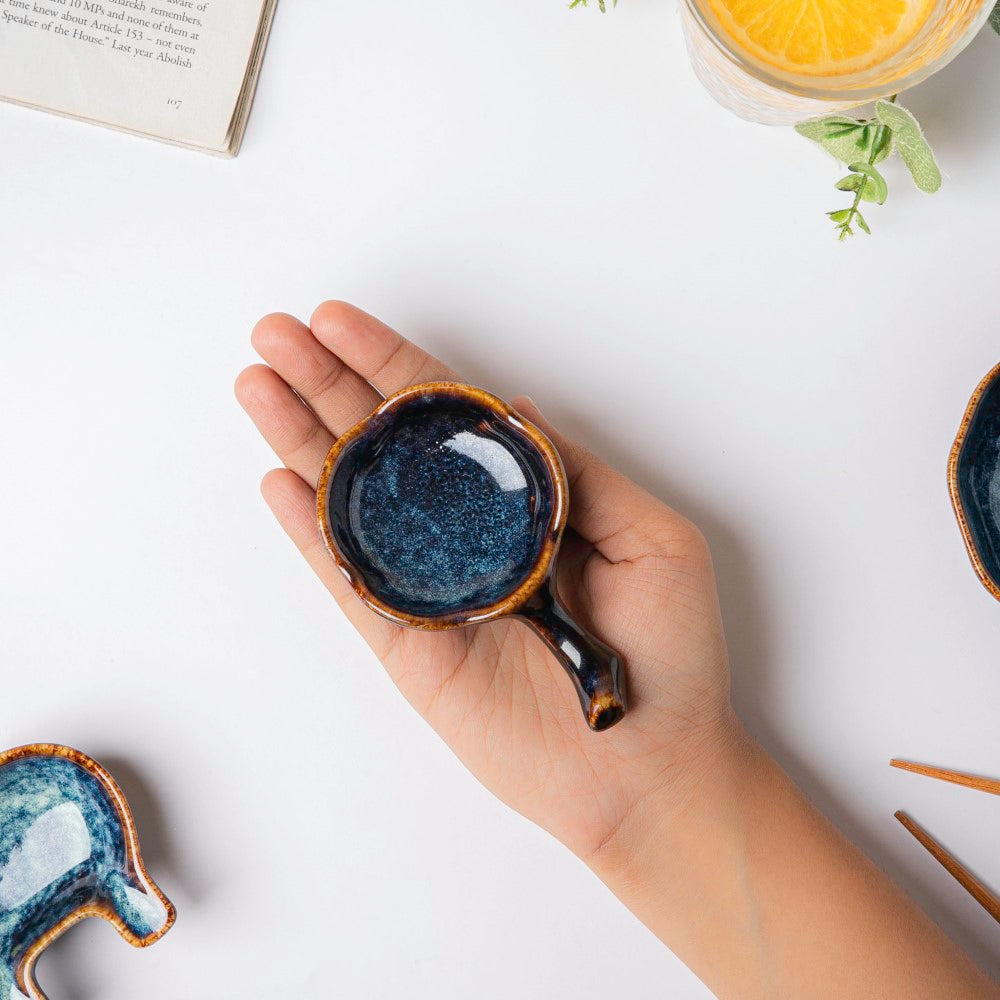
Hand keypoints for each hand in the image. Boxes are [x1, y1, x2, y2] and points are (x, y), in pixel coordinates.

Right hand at [236, 302, 736, 866]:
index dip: (394, 365)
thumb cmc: (668, 654)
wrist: (648, 770)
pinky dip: (312, 531)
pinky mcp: (409, 643)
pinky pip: (351, 577)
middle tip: (273, 334)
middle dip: (328, 385)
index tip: (340, 322)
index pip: (448, 417)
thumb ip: (577, 474)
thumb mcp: (651, 539)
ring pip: (355, 502)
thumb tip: (512, 409)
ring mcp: (433, 586)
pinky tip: (278, 481)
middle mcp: (470, 534)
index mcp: (525, 501)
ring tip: (255, 385)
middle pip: (387, 446)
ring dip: (303, 442)